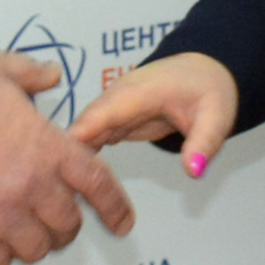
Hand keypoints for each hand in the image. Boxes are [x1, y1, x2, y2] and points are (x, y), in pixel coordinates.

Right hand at [0, 47, 135, 264]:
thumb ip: (30, 73)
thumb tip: (51, 75)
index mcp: (48, 146)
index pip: (98, 183)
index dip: (115, 207)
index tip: (123, 224)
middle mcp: (33, 186)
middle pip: (68, 224)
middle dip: (64, 223)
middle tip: (53, 219)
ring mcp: (2, 215)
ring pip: (36, 249)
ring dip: (32, 242)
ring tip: (19, 231)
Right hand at [69, 52, 244, 180]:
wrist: (206, 71)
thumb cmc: (210, 89)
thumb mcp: (216, 116)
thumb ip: (204, 142)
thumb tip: (193, 170)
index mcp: (138, 91)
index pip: (100, 114)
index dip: (75, 138)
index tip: (54, 163)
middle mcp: (117, 96)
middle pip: (82, 126)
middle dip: (63, 154)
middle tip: (48, 192)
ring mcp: (112, 107)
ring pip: (81, 134)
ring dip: (67, 159)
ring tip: (55, 193)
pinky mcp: (112, 119)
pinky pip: (88, 138)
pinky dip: (78, 157)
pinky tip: (69, 182)